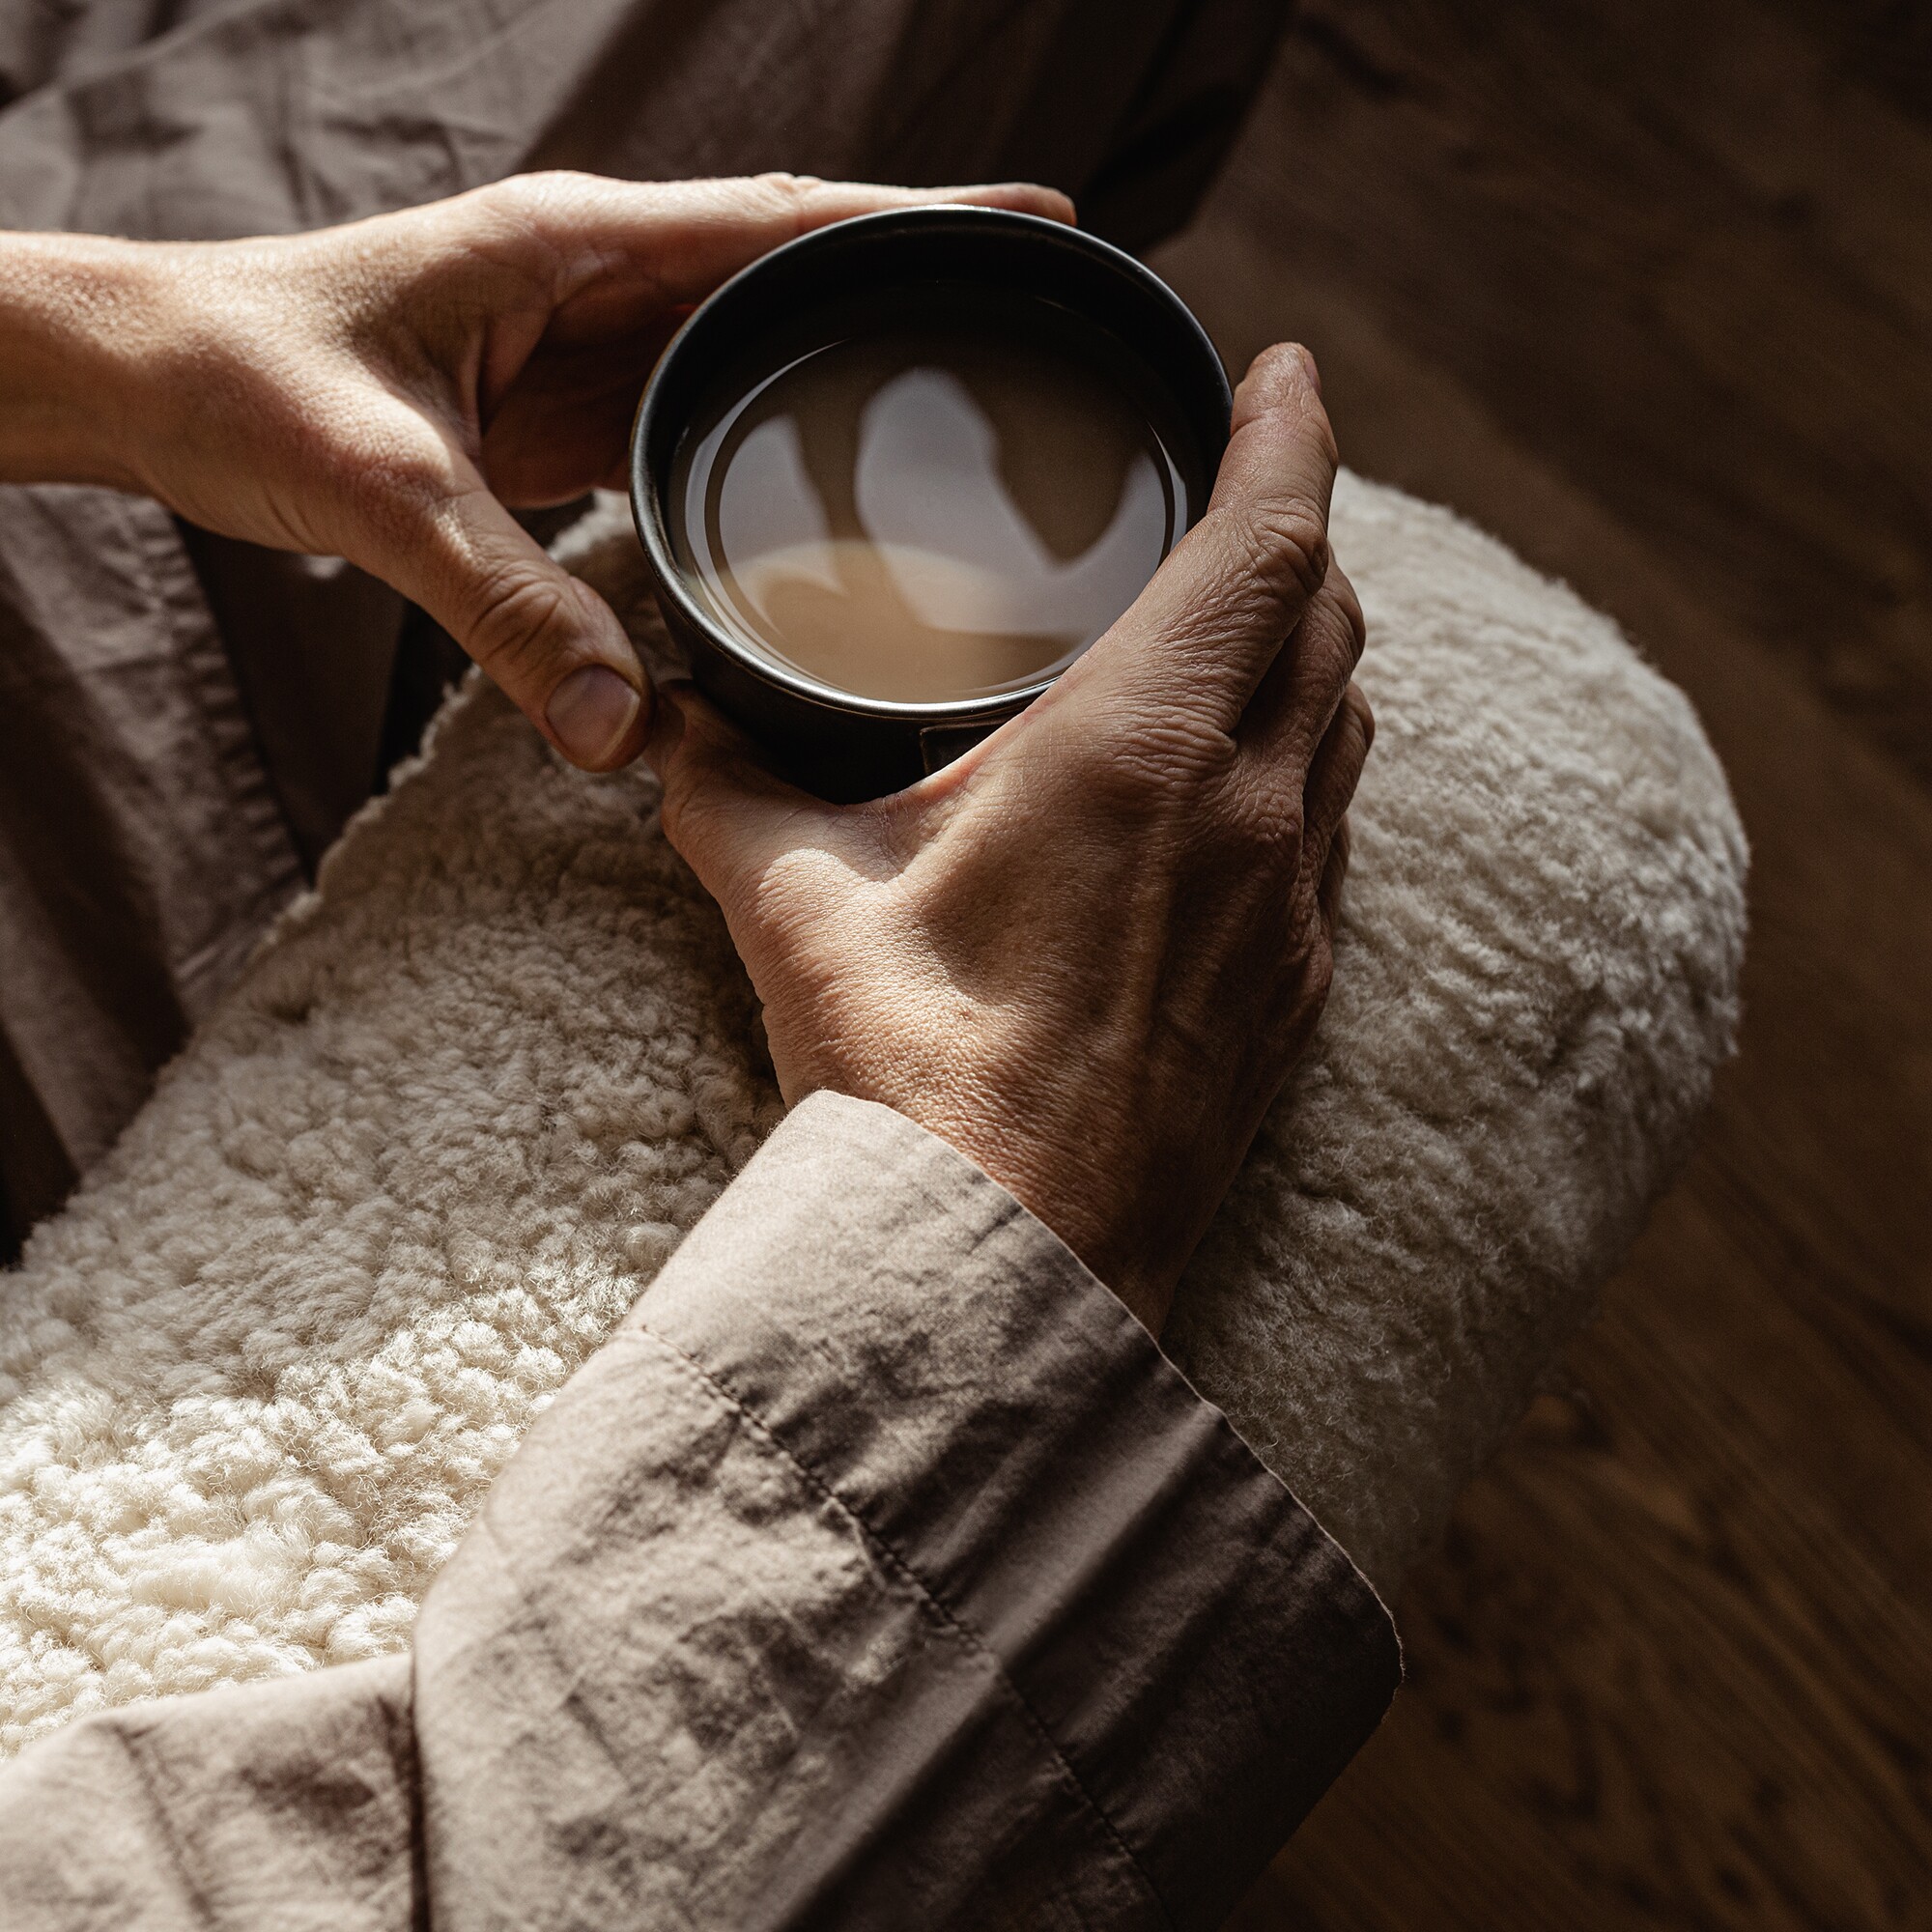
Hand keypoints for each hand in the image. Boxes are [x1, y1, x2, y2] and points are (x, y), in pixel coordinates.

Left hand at [0, 172, 1069, 769]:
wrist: (149, 382)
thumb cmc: (244, 380)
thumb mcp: (384, 494)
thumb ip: (507, 609)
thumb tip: (619, 733)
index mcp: (577, 247)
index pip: (785, 222)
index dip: (919, 217)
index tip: (1037, 217)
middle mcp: (597, 283)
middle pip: (790, 280)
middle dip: (909, 291)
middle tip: (1029, 325)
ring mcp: (582, 347)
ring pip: (746, 353)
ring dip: (840, 373)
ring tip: (957, 409)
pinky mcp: (558, 414)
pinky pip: (688, 422)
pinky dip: (758, 449)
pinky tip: (813, 494)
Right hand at [653, 345, 1370, 1334]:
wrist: (1006, 1267)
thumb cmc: (909, 1080)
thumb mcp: (792, 898)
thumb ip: (728, 783)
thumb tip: (670, 723)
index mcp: (1140, 749)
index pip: (1270, 538)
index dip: (1293, 433)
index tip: (1288, 372)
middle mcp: (1246, 811)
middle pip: (1328, 617)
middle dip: (1300, 530)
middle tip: (1246, 488)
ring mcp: (1286, 909)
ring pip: (1343, 724)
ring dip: (1312, 648)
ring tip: (1247, 619)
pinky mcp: (1294, 994)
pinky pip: (1328, 833)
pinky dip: (1302, 768)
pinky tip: (1235, 790)